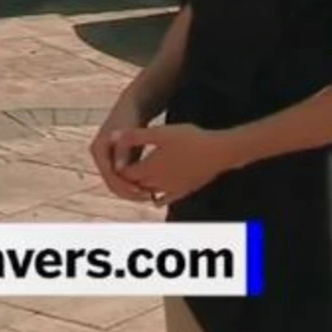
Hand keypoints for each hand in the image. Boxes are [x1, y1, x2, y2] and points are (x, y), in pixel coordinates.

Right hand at [89, 100, 152, 202]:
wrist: (132, 105)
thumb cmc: (131, 117)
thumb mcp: (128, 133)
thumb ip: (123, 151)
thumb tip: (119, 171)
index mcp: (98, 149)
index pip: (110, 176)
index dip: (125, 187)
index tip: (142, 193)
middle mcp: (99, 156)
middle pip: (112, 183)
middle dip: (129, 193)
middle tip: (148, 198)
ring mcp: (105, 159)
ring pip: (117, 183)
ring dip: (132, 191)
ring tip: (151, 195)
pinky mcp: (115, 160)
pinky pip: (122, 178)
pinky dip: (134, 184)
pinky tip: (149, 187)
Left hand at [115, 123, 242, 206]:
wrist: (218, 151)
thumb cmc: (189, 139)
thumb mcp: (159, 132)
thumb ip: (135, 136)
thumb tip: (113, 136)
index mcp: (149, 168)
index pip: (125, 172)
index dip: (119, 166)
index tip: (118, 157)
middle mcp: (157, 182)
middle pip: (135, 184)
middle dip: (128, 178)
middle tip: (124, 169)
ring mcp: (171, 189)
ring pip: (149, 192)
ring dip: (141, 188)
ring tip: (137, 179)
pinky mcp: (184, 191)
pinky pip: (166, 199)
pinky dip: (158, 198)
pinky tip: (156, 197)